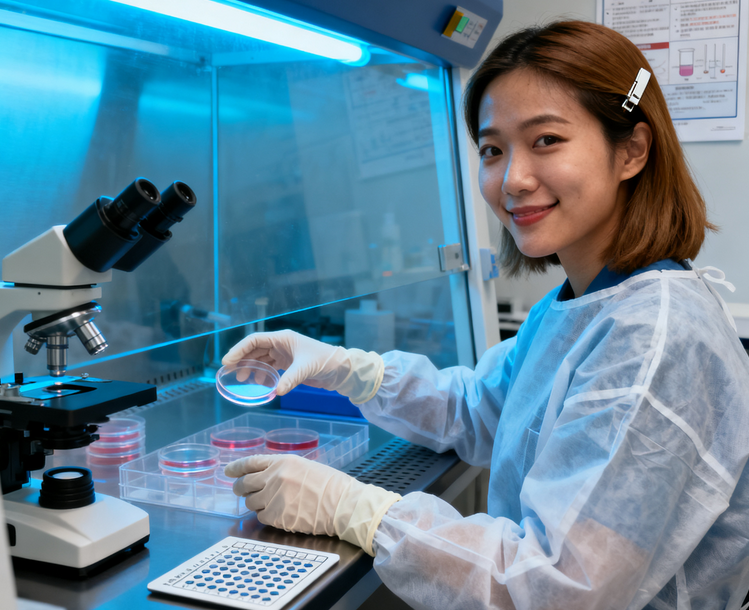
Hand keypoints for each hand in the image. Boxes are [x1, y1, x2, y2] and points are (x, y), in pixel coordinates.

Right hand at [221, 330, 383, 403]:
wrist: (339, 368)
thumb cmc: (324, 360)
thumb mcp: (306, 368)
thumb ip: (290, 379)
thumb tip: (276, 391)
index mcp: (282, 338)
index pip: (254, 340)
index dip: (239, 350)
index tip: (228, 362)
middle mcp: (281, 344)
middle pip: (255, 350)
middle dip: (242, 360)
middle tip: (231, 374)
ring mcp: (284, 354)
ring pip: (261, 359)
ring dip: (252, 368)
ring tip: (243, 381)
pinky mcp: (288, 364)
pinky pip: (270, 368)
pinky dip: (263, 375)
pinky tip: (259, 384)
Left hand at [225, 454, 400, 555]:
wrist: (341, 504)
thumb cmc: (329, 485)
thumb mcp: (304, 467)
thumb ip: (282, 469)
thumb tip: (265, 477)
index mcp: (282, 461)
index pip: (250, 463)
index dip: (236, 467)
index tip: (228, 471)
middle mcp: (273, 477)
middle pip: (244, 483)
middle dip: (239, 487)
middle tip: (240, 490)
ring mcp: (273, 497)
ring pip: (250, 502)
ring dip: (254, 502)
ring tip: (268, 503)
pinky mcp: (275, 516)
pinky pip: (260, 517)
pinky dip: (265, 516)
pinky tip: (277, 514)